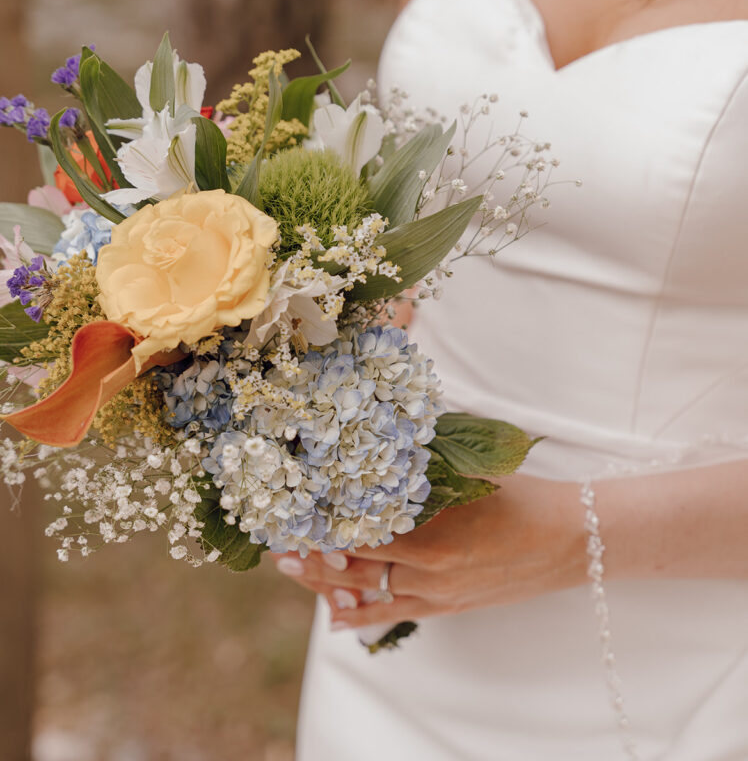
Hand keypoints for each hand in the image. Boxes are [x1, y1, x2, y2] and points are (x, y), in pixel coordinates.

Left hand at [272, 474, 587, 630]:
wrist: (571, 538)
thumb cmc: (522, 494)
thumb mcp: (472, 468)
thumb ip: (425, 458)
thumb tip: (384, 435)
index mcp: (433, 526)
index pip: (361, 526)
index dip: (323, 520)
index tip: (294, 509)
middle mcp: (430, 565)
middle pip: (356, 563)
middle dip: (314, 554)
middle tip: (278, 544)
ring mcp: (439, 592)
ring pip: (369, 591)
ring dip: (327, 584)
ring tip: (292, 570)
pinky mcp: (449, 607)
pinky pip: (395, 614)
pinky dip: (363, 616)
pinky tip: (336, 617)